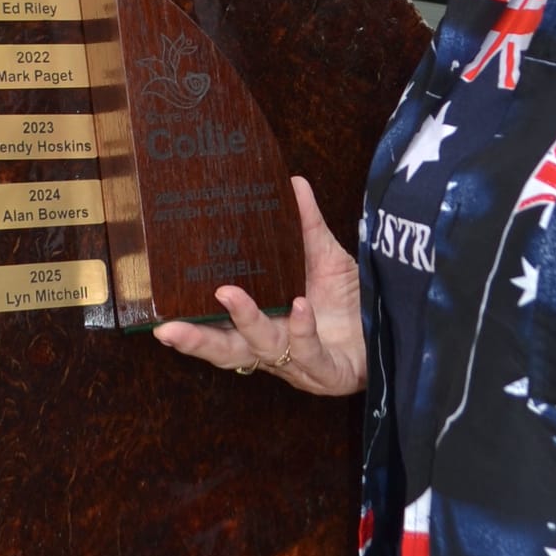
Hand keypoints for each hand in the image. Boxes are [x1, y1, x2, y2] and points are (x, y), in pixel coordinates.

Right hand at [152, 174, 366, 395]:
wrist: (395, 329)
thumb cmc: (352, 300)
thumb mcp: (325, 257)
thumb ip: (306, 225)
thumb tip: (293, 182)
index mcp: (264, 324)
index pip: (218, 330)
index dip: (190, 328)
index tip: (160, 319)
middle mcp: (274, 347)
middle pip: (226, 351)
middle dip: (197, 342)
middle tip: (168, 329)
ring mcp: (299, 363)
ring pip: (262, 350)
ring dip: (245, 322)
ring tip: (230, 295)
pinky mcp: (330, 373)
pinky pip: (310, 353)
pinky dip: (302, 330)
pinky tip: (299, 307)